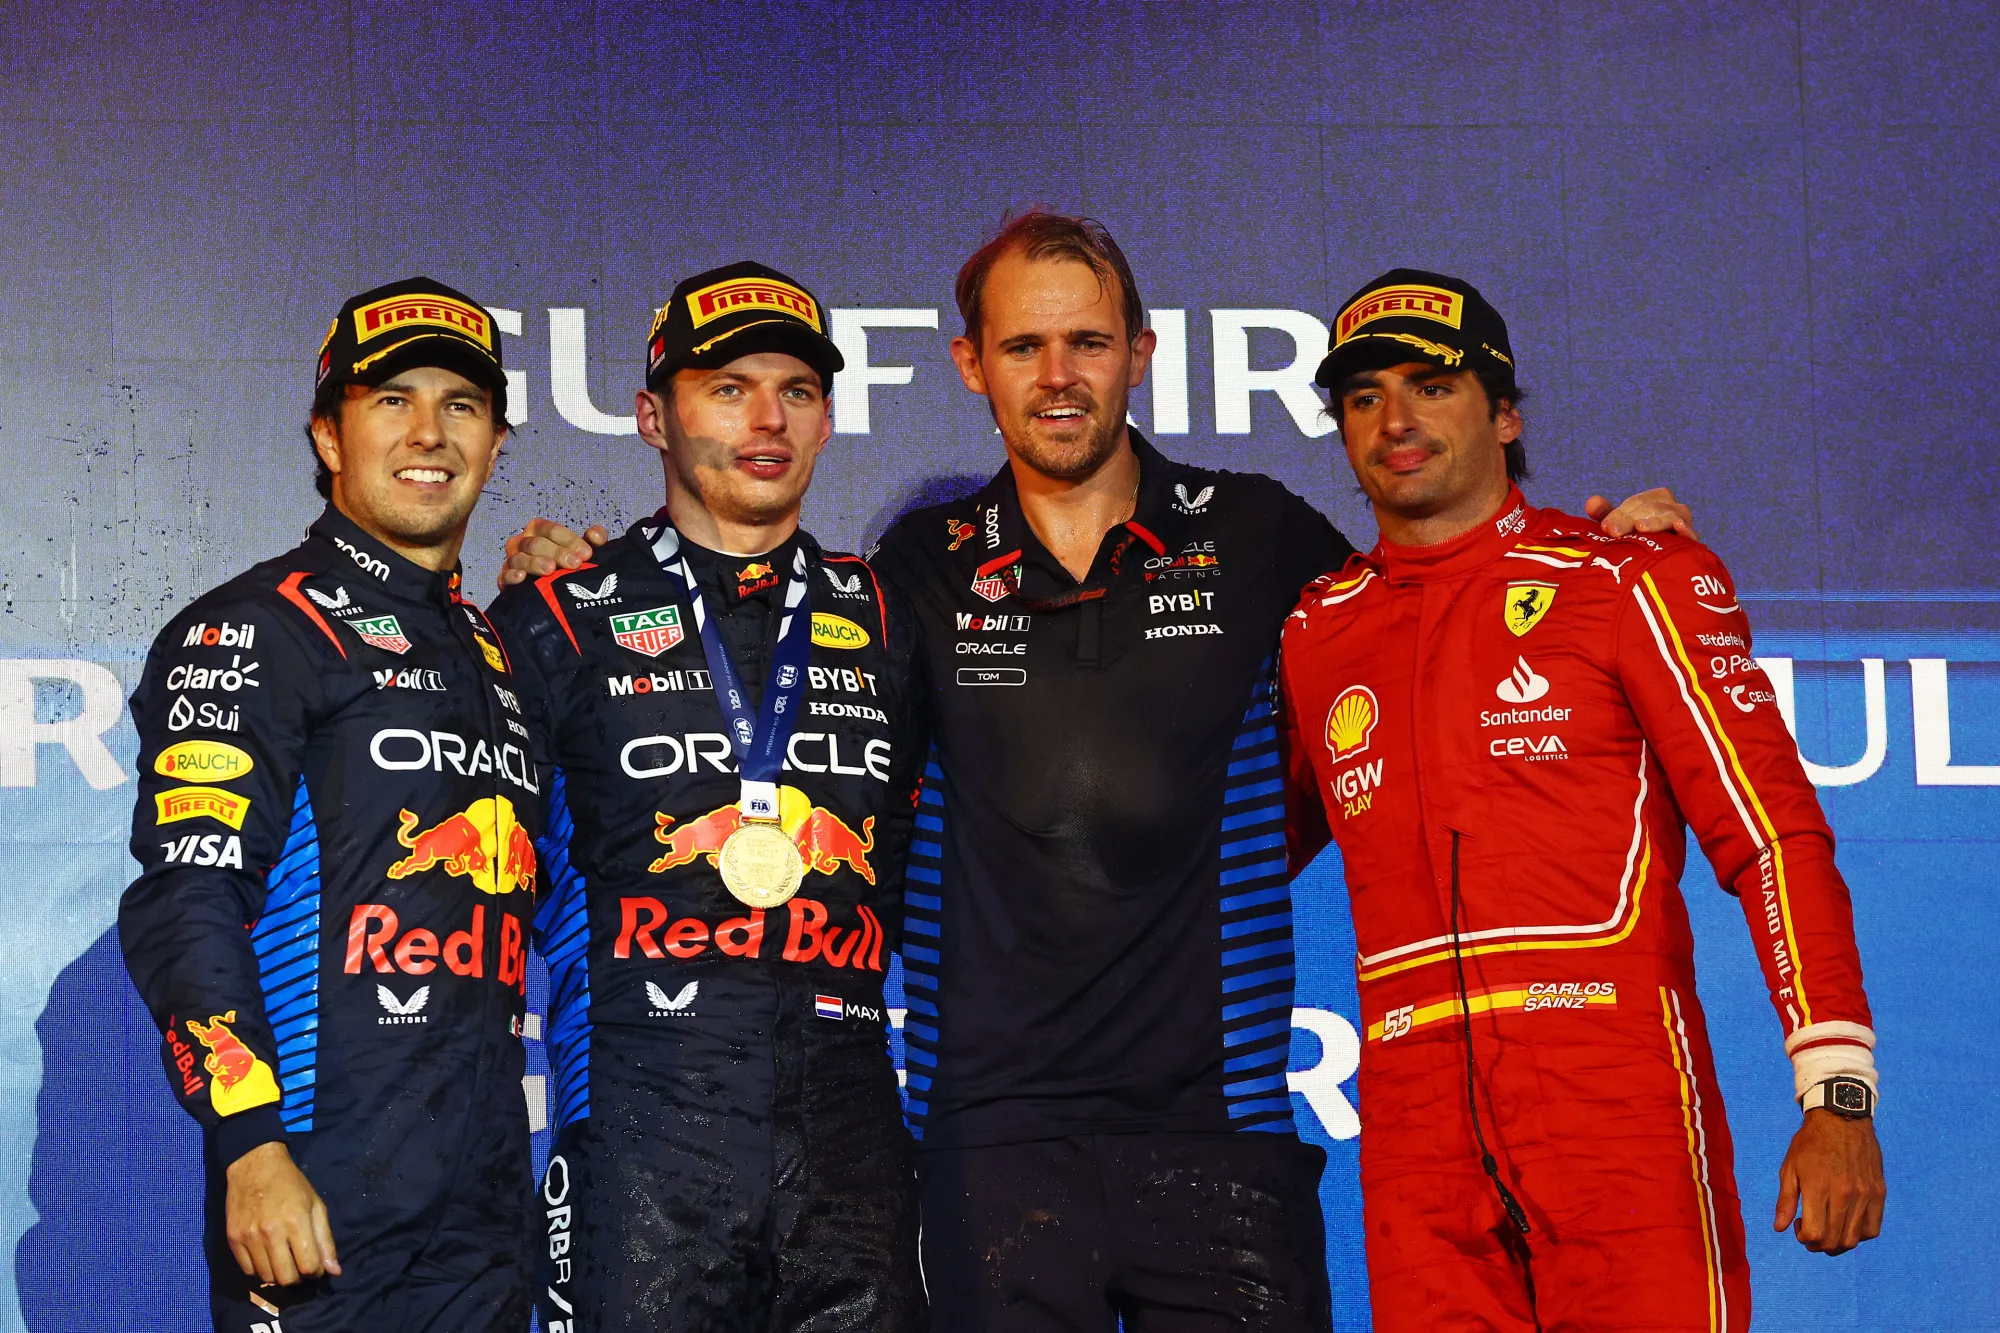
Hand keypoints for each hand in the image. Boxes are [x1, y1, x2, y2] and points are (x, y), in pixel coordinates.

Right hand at [225, 1141, 340, 1284]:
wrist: (254, 1166)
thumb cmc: (291, 1184)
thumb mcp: (315, 1205)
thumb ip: (325, 1240)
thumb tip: (334, 1271)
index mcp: (296, 1221)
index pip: (308, 1267)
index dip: (315, 1272)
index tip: (315, 1267)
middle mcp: (271, 1232)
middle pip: (286, 1278)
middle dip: (297, 1278)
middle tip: (299, 1267)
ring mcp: (249, 1236)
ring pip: (266, 1277)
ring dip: (278, 1275)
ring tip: (284, 1262)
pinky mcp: (232, 1239)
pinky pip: (247, 1270)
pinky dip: (259, 1270)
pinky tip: (267, 1257)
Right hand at [498, 518, 608, 587]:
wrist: (550, 592)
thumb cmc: (566, 564)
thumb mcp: (581, 550)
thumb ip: (593, 540)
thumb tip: (596, 535)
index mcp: (538, 531)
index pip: (551, 529)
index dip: (569, 539)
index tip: (586, 554)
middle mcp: (522, 543)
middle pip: (535, 543)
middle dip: (556, 552)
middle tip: (574, 564)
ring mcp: (512, 561)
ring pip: (519, 558)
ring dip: (535, 563)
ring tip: (551, 570)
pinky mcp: (504, 580)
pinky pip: (503, 576)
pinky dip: (511, 576)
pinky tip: (522, 577)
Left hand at [1584, 487, 1695, 539]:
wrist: (1657, 568)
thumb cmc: (1635, 541)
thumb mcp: (1619, 527)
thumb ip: (1606, 514)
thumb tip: (1591, 502)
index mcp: (1656, 500)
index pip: (1638, 502)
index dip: (1620, 512)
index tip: (1606, 527)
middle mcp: (1672, 509)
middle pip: (1653, 507)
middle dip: (1631, 518)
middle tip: (1614, 532)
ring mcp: (1684, 525)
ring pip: (1672, 515)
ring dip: (1655, 521)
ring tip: (1640, 528)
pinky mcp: (1692, 543)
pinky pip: (1692, 534)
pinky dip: (1686, 530)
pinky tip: (1678, 529)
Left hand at [1775, 1109, 1885, 1254]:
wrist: (1842, 1119)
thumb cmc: (1810, 1143)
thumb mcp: (1790, 1167)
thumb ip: (1785, 1200)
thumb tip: (1779, 1228)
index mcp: (1818, 1188)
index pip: (1815, 1234)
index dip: (1804, 1239)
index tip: (1798, 1228)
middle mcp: (1844, 1194)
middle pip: (1834, 1241)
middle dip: (1818, 1245)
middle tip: (1810, 1234)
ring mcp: (1864, 1195)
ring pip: (1853, 1239)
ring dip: (1837, 1244)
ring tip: (1827, 1232)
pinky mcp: (1878, 1193)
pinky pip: (1873, 1229)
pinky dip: (1859, 1235)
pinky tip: (1846, 1225)